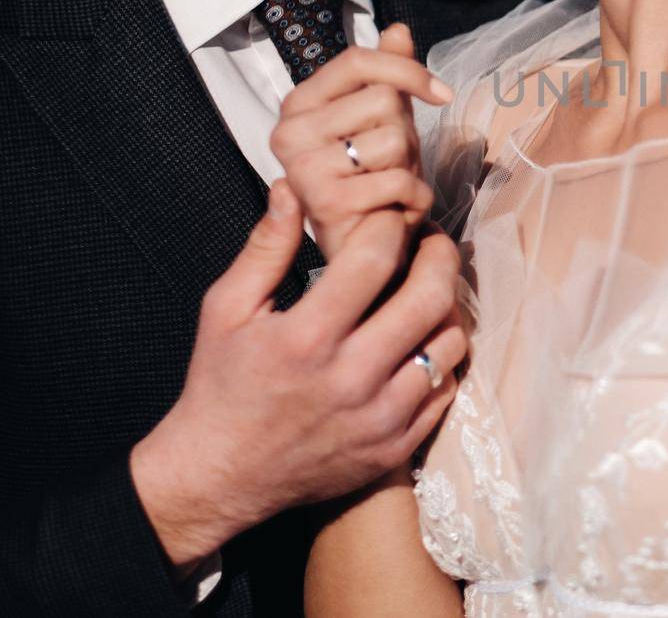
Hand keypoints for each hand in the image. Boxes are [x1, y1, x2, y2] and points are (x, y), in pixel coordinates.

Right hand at [131, 182, 467, 571]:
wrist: (218, 478)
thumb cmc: (221, 385)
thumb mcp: (226, 309)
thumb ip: (264, 247)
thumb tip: (292, 189)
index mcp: (306, 338)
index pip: (375, 259)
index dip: (391, 225)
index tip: (389, 217)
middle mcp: (351, 379)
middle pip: (430, 298)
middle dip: (440, 255)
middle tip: (432, 242)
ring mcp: (379, 418)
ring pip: (450, 344)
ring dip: (447, 307)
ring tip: (430, 290)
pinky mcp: (394, 448)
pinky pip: (446, 389)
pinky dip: (441, 357)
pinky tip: (422, 339)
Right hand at [271, 23, 453, 259]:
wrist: (366, 249)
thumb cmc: (373, 179)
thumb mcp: (383, 120)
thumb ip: (388, 74)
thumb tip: (397, 30)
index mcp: (300, 104)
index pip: (358, 61)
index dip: (409, 71)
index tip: (443, 94)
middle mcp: (289, 132)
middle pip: (383, 100)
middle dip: (406, 133)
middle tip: (393, 164)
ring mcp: (302, 167)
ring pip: (394, 139)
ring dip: (410, 168)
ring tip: (391, 188)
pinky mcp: (324, 202)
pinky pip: (397, 180)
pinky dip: (414, 198)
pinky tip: (397, 211)